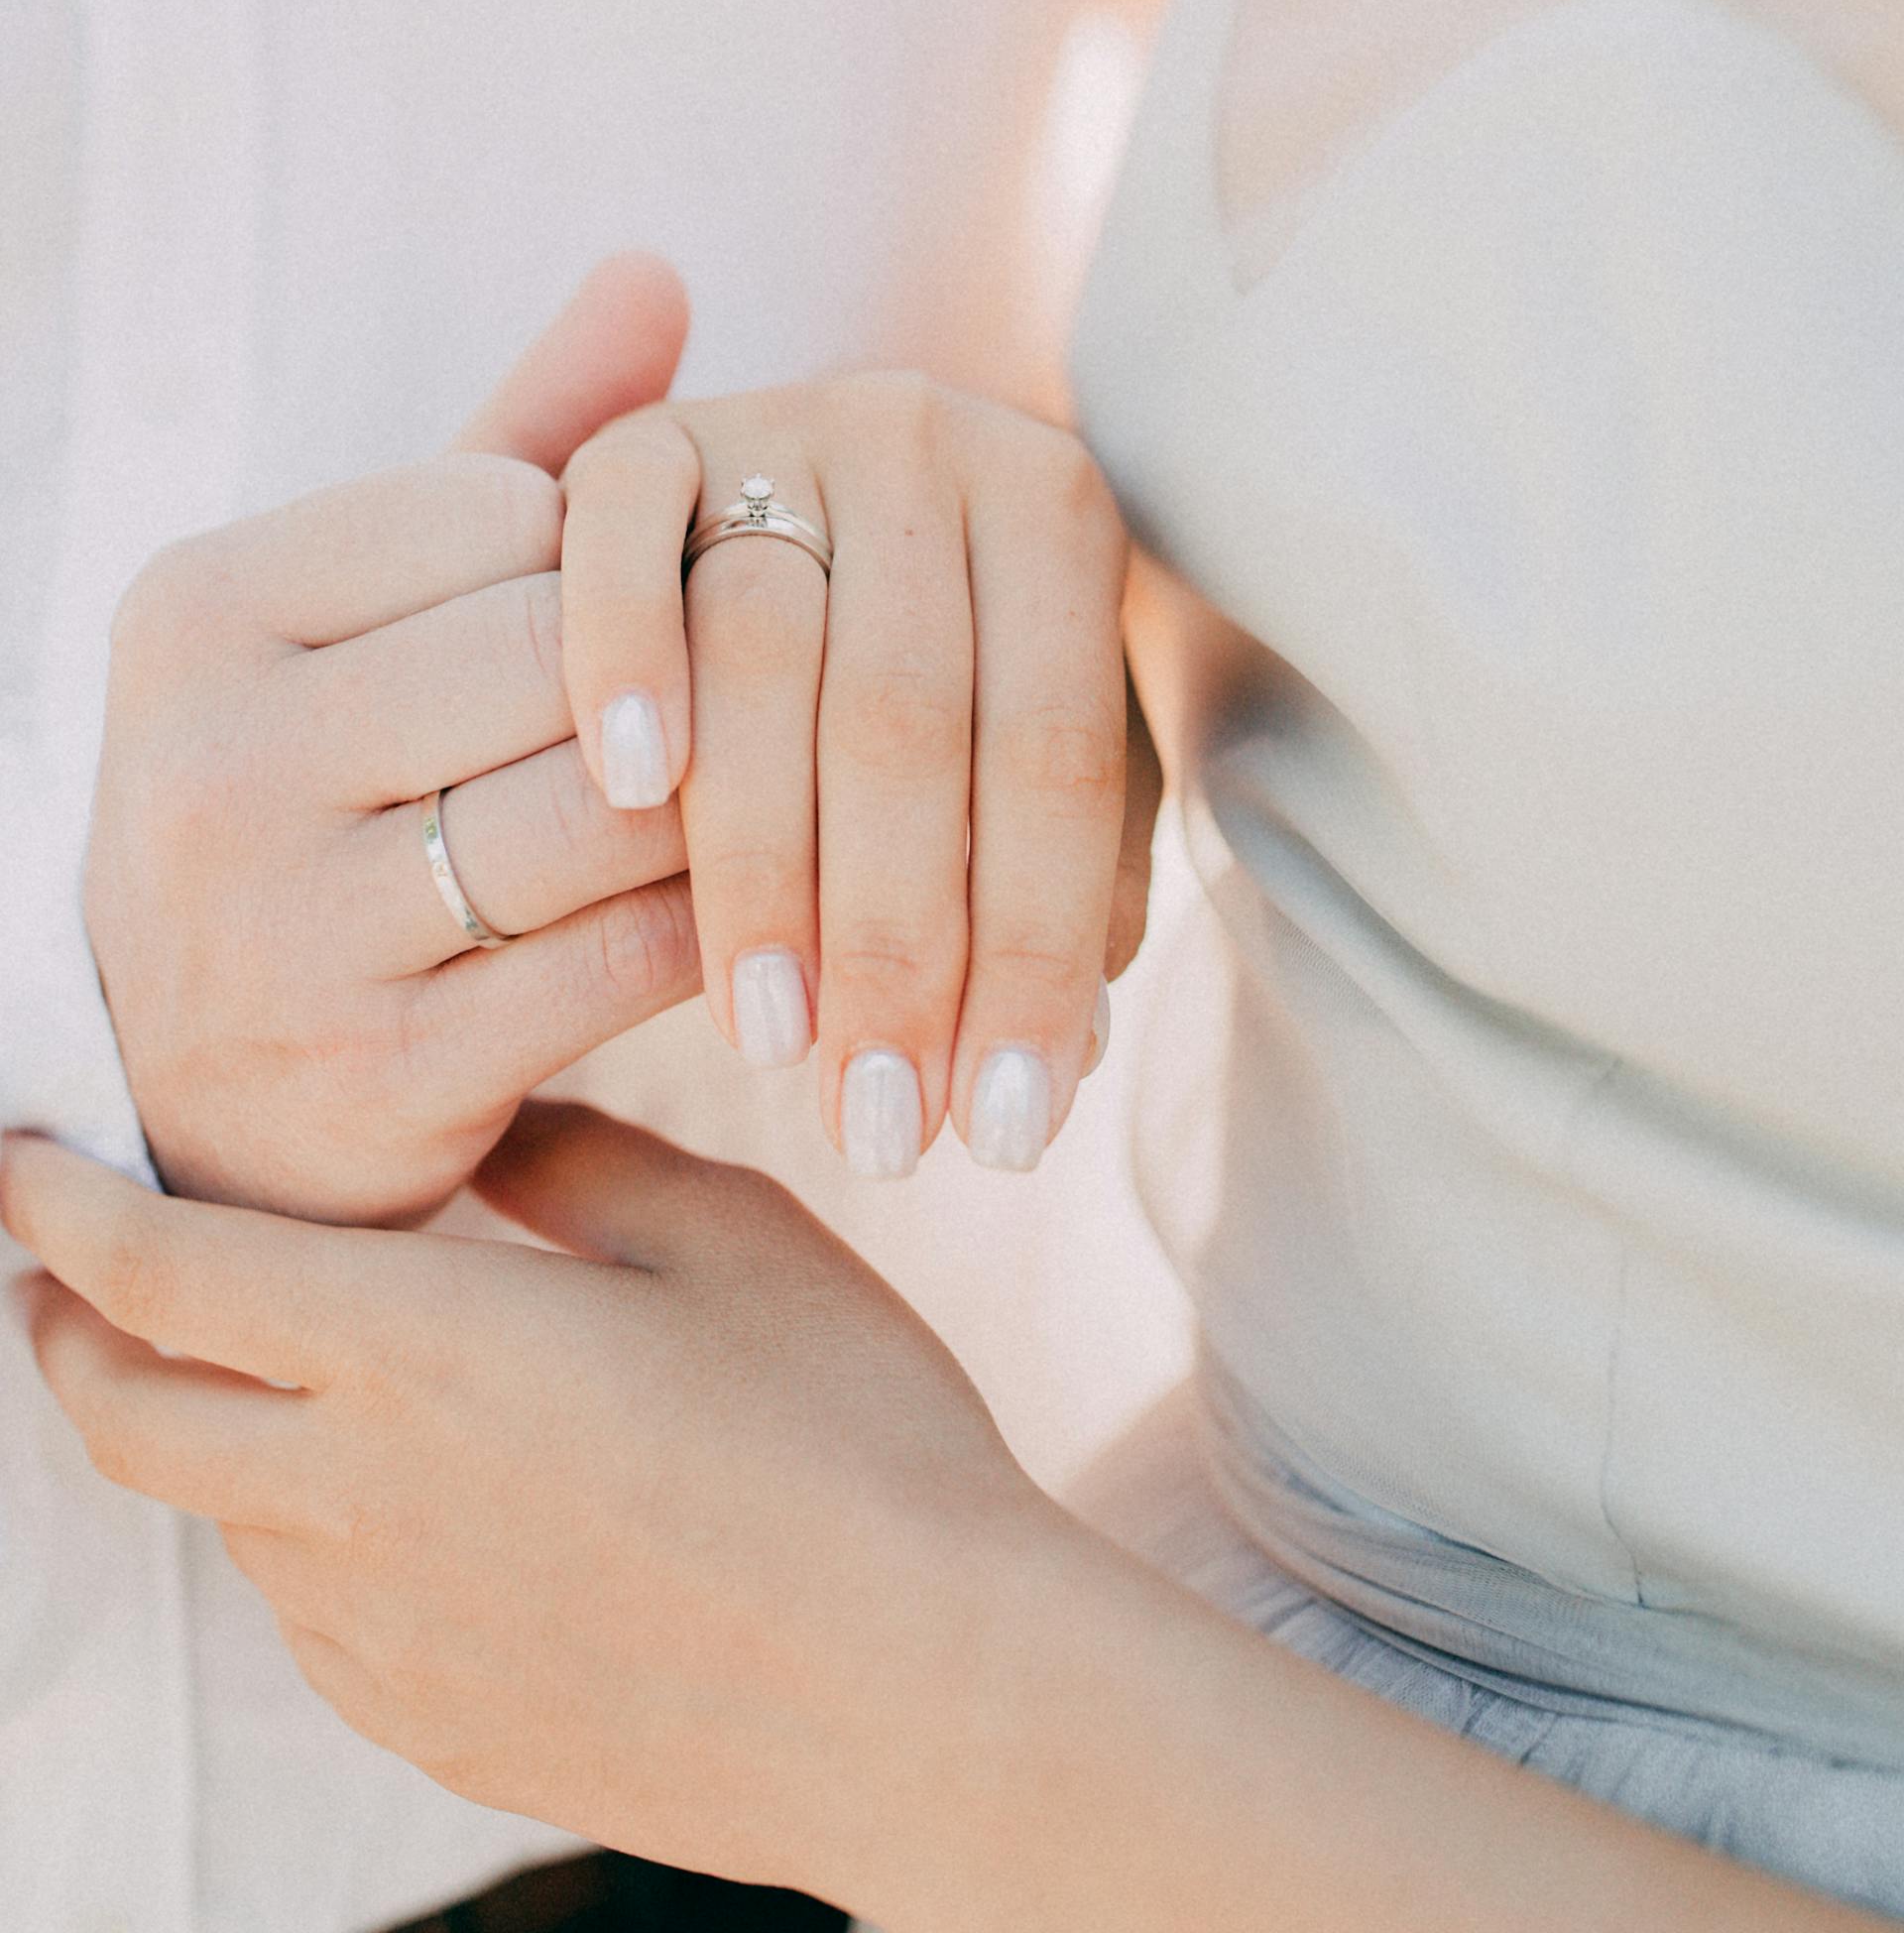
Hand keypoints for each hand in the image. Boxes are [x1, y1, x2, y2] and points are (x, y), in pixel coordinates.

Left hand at [1, 1108, 1071, 1921]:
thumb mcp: (727, 1239)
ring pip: (218, 1514)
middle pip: (120, 1414)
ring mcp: (382, 1637)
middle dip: (63, 1328)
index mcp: (419, 1351)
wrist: (936, 1702)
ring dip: (206, 1427)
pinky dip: (300, 1531)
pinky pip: (310, 1612)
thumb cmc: (855, 1441)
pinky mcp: (431, 1726)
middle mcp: (357, 1501)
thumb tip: (479, 1123)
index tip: (21, 1155)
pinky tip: (407, 1496)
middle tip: (68, 1269)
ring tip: (286, 1365)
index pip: (158, 1272)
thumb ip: (572, 1165)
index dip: (59, 1207)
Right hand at [88, 257, 702, 1220]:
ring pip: (608, 810)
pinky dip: (726, 919)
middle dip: (686, 667)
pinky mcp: (378, 1081)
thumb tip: (658, 267)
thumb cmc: (329, 786)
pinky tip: (766, 897)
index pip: (498, 511)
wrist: (187, 1081)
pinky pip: (629, 958)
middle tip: (776, 675)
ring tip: (802, 776)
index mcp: (198, 607)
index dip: (613, 549)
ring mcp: (279, 934)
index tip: (657, 587)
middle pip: (557, 655)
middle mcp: (208, 762)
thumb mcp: (378, 607)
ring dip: (730, 795)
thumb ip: (517, 439)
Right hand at [560, 374, 1157, 1176]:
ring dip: (763, 861)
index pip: (1059, 759)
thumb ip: (1060, 875)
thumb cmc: (923, 691)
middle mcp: (926, 430)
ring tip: (770, 1037)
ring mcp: (778, 420)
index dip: (1033, 953)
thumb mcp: (1016, 757)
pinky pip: (621, 535)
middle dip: (898, 943)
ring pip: (765, 649)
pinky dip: (626, 652)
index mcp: (1057, 500)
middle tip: (879, 1125)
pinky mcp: (643, 438)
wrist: (800, 512)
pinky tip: (634, 794)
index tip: (1005, 1130)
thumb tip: (1053, 1070)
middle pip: (910, 716)